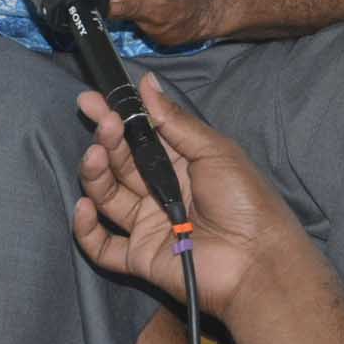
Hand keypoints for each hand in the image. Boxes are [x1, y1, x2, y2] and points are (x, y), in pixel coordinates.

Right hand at [72, 72, 309, 325]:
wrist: (257, 262)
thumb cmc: (244, 200)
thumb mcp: (214, 150)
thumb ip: (175, 120)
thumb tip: (147, 81)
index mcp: (180, 163)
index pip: (139, 135)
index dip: (117, 117)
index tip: (94, 101)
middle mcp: (160, 190)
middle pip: (121, 162)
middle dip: (108, 140)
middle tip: (104, 124)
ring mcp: (147, 224)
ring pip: (108, 196)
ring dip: (96, 174)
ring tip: (96, 156)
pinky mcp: (140, 256)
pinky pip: (103, 246)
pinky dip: (87, 229)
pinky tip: (85, 207)